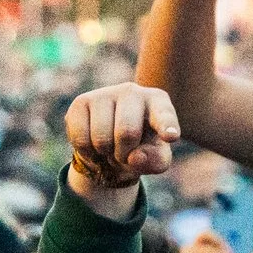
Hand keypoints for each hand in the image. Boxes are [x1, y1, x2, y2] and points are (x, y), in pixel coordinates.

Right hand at [65, 83, 179, 193]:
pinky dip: (87, 151)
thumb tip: (135, 157)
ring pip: (101, 138)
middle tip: (124, 153)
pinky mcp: (81, 102)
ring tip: (110, 146)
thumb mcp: (156, 159)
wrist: (110, 143)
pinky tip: (93, 143)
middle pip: (127, 132)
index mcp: (158, 102)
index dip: (167, 126)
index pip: (164, 115)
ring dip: (105, 153)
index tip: (171, 136)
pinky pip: (81, 138)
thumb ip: (155, 161)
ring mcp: (105, 93)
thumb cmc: (141, 147)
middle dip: (124, 153)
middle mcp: (132, 91)